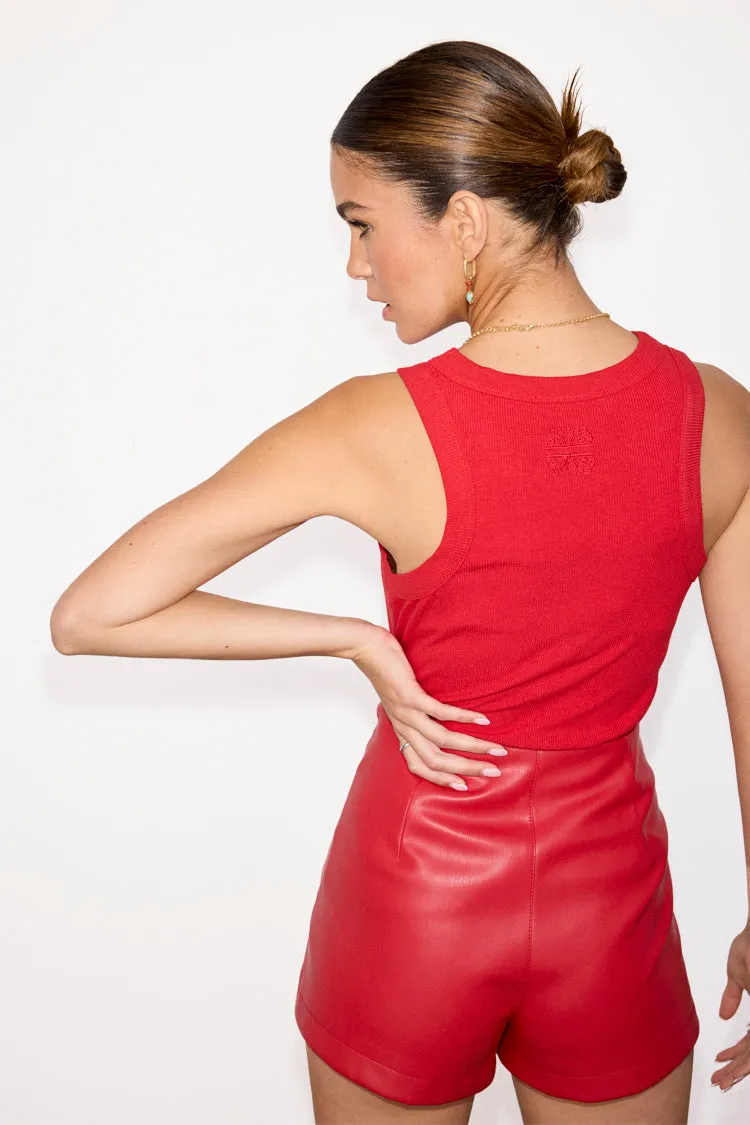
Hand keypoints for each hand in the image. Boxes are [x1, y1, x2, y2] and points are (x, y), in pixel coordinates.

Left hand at [350, 625, 507, 788]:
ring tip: (496, 748)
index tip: (465, 785)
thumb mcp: (398, 700)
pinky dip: (464, 717)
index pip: (419, 767)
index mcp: (401, 732)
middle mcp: (404, 727)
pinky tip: (482, 720)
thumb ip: (415, 714)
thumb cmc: (386, 671)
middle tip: (494, 772)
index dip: (441, 779)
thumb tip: (435, 719)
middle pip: (436, 760)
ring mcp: (407, 713)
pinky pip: (440, 713)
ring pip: (442, 741)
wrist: (366, 649)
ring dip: (473, 746)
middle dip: (467, 769)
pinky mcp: (410, 696)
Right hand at [712, 924, 749, 1091]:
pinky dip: (744, 1054)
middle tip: (719, 1081)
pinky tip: (734, 1064)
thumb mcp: (738, 970)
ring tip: (723, 1079)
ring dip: (738, 1067)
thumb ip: (733, 995)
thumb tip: (724, 1015)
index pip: (749, 1040)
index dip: (736, 1055)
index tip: (721, 1064)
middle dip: (735, 1068)